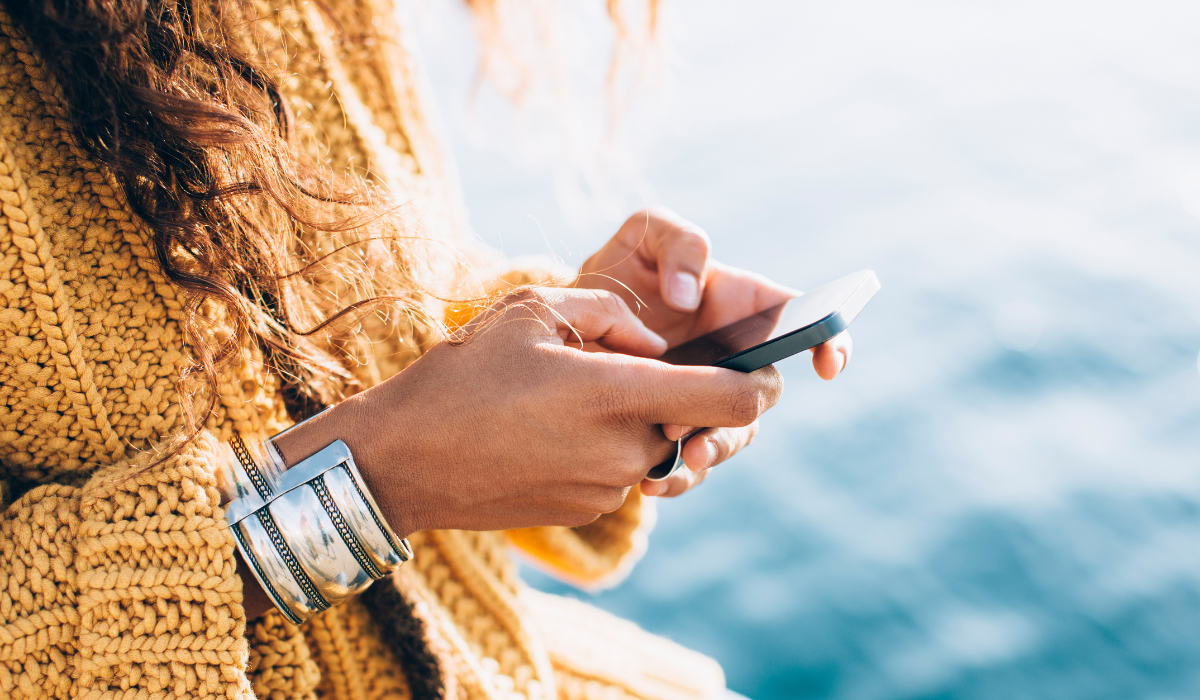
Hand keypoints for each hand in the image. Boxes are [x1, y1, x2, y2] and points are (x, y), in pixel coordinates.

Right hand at [273, 287, 782, 534]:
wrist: (402, 462)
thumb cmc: (461, 377)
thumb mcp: (532, 311)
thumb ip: (612, 315)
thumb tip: (654, 342)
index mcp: (620, 396)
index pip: (734, 400)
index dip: (761, 380)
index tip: (760, 365)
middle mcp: (626, 452)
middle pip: (696, 423)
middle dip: (682, 394)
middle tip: (631, 366)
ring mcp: (607, 489)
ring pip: (657, 446)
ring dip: (639, 419)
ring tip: (575, 394)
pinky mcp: (586, 510)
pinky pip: (623, 471)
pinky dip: (608, 445)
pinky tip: (554, 426)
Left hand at [577, 208, 852, 496]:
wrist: (568, 323)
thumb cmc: (621, 270)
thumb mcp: (645, 236)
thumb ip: (679, 243)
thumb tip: (689, 296)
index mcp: (745, 308)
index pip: (804, 323)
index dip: (830, 341)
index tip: (826, 363)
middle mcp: (735, 360)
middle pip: (762, 395)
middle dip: (743, 412)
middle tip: (705, 419)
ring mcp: (707, 398)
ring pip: (731, 436)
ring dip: (712, 451)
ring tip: (679, 457)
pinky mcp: (674, 429)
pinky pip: (690, 465)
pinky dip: (676, 478)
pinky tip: (650, 482)